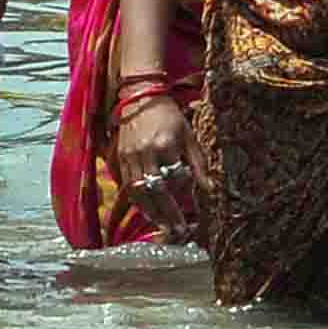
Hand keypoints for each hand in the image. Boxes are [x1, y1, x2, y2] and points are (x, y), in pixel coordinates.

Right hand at [115, 93, 196, 233]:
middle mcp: (145, 154)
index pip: (174, 181)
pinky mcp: (119, 159)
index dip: (181, 200)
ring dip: (149, 212)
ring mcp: (129, 157)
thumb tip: (209, 188)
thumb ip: (198, 163)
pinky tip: (146, 210)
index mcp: (165, 146)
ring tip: (161, 226)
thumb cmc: (168, 116)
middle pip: (154, 192)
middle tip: (176, 231)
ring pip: (137, 193)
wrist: (140, 97)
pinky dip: (137, 201)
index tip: (189, 217)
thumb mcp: (188, 136)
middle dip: (165, 214)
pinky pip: (127, 186)